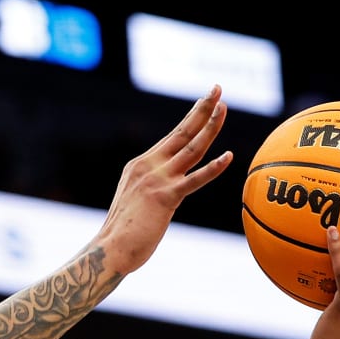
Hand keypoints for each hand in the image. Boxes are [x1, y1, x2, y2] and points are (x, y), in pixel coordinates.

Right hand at [92, 86, 231, 272]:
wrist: (109, 250)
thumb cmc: (123, 234)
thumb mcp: (136, 203)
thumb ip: (151, 192)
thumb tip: (163, 195)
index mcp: (140, 165)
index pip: (172, 137)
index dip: (192, 118)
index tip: (206, 102)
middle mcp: (149, 166)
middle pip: (182, 132)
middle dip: (202, 109)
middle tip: (217, 88)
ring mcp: (157, 180)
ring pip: (191, 148)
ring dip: (210, 126)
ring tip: (224, 108)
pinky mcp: (165, 198)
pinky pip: (195, 180)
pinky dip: (213, 168)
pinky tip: (229, 156)